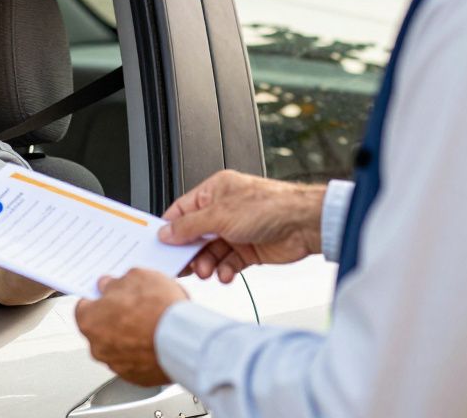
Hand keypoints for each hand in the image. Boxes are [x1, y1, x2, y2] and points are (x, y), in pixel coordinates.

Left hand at [75, 268, 187, 385]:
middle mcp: (98, 347)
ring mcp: (116, 365)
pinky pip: (135, 362)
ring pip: (118, 347)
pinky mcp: (136, 378)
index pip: (84, 306)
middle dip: (115, 319)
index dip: (100, 298)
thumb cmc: (158, 309)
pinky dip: (142, 354)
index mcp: (89, 320)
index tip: (110, 294)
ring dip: (129, 338)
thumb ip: (115, 282)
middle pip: (101, 329)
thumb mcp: (136, 277)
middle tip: (136, 308)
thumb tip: (109, 285)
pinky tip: (157, 341)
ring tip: (152, 325)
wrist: (184, 340)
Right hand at [160, 169, 324, 282]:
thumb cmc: (270, 206)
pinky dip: (225, 270)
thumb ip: (190, 226)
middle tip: (183, 265)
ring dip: (207, 263)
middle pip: (195, 235)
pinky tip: (225, 274)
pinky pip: (228, 263)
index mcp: (214, 192)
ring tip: (207, 270)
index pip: (183, 211)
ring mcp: (237, 231)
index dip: (171, 229)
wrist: (305, 224)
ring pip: (211, 252)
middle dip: (190, 251)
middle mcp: (224, 210)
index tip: (161, 245)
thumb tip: (167, 232)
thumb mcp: (219, 214)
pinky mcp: (249, 250)